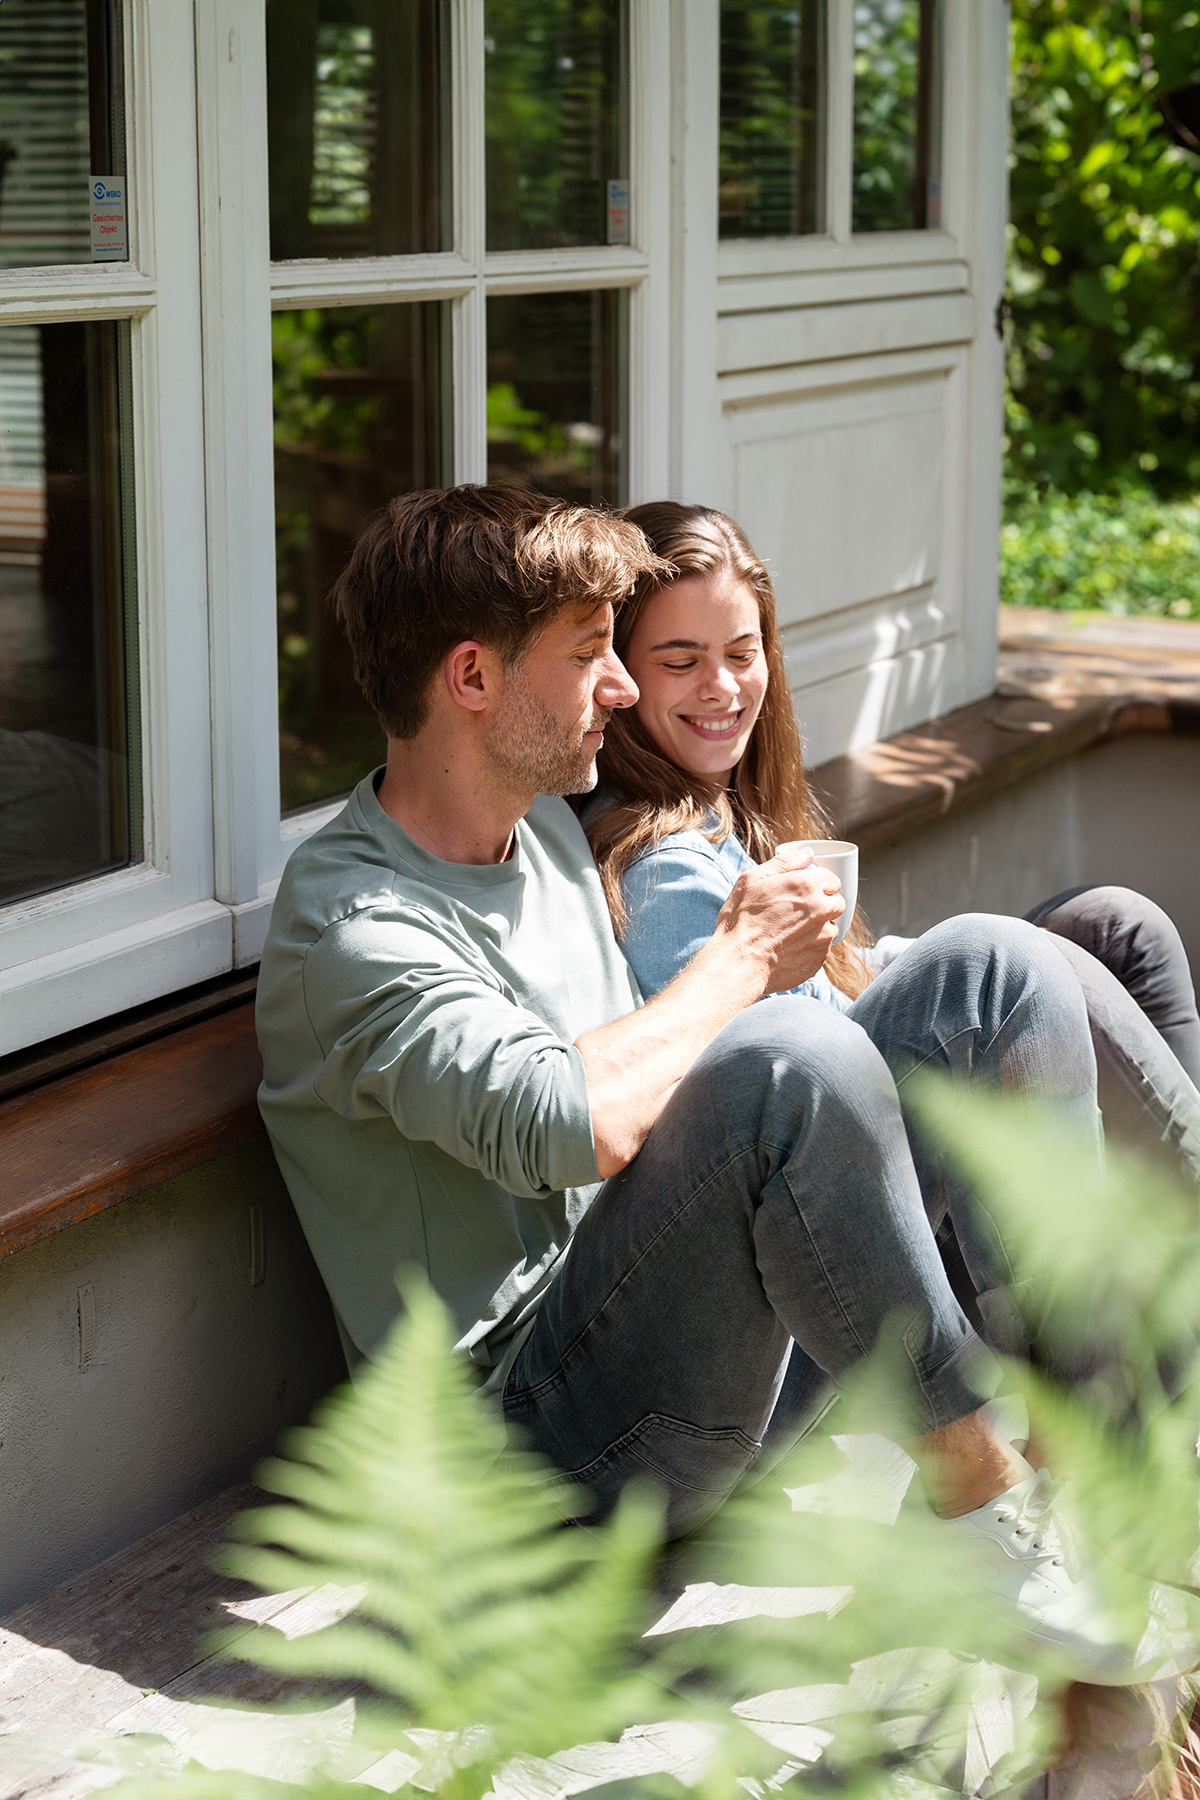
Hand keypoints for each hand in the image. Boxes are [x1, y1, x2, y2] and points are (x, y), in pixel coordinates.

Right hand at [713, 843, 844, 993]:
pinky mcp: (819, 960)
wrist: (739, 962)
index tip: (803, 891)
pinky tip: (788, 948)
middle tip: (798, 910)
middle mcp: (822, 910)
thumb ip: (784, 863)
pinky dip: (810, 947)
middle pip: (837, 903)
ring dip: (818, 927)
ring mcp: (823, 937)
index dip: (818, 884)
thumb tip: (808, 854)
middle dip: (823, 904)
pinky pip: (822, 949)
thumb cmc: (741, 920)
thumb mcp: (752, 880)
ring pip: (831, 927)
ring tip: (790, 931)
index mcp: (808, 885)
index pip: (832, 880)